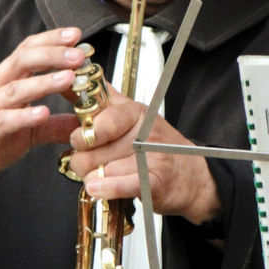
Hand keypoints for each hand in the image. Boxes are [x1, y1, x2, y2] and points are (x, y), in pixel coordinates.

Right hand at [0, 28, 85, 216]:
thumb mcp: (25, 132)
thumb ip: (52, 125)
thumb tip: (83, 124)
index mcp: (4, 81)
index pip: (28, 50)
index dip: (51, 40)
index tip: (77, 35)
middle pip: (23, 60)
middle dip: (53, 54)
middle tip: (79, 54)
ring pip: (16, 88)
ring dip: (44, 81)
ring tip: (69, 77)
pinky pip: (3, 120)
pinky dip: (23, 116)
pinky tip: (42, 113)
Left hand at [66, 84, 221, 225]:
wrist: (193, 176)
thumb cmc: (159, 146)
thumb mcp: (133, 116)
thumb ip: (104, 101)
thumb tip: (75, 80)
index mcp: (137, 113)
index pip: (104, 118)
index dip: (84, 132)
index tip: (78, 139)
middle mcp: (146, 132)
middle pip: (95, 149)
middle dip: (81, 160)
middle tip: (86, 163)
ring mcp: (153, 156)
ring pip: (103, 169)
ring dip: (92, 178)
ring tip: (97, 177)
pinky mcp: (156, 181)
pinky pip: (122, 184)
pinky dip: (106, 188)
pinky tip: (96, 188)